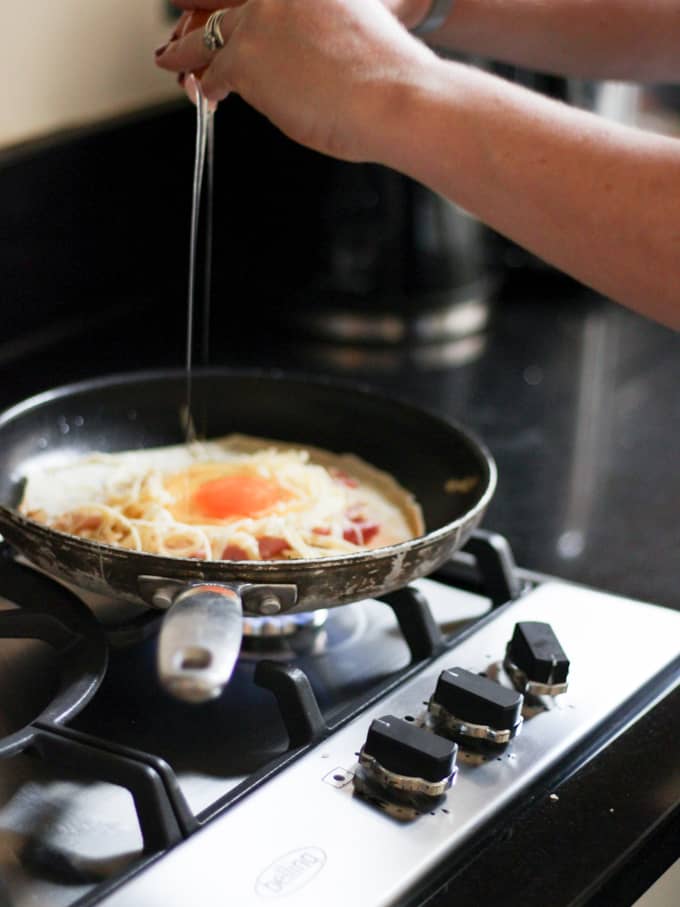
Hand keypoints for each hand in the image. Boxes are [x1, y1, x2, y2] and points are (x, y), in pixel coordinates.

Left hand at [156, 0, 436, 161]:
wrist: (394, 96)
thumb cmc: (390, 74)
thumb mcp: (363, 21)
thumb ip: (325, 25)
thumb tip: (303, 50)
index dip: (224, 6)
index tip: (207, 9)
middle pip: (222, 5)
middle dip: (197, 18)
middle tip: (180, 35)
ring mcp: (259, 21)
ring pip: (210, 36)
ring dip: (187, 52)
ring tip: (172, 60)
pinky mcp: (246, 60)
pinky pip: (213, 72)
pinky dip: (206, 84)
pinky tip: (202, 91)